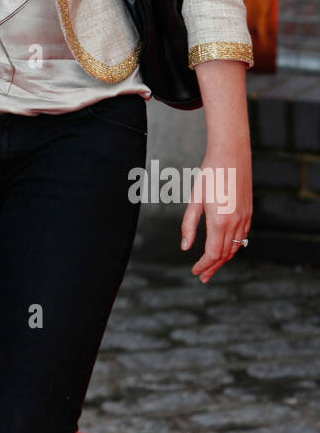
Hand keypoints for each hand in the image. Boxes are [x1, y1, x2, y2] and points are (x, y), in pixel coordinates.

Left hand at [179, 142, 251, 283]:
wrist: (231, 155)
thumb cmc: (210, 174)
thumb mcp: (195, 199)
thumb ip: (189, 225)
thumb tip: (185, 247)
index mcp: (220, 221)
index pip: (213, 253)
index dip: (203, 265)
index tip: (195, 271)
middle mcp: (235, 223)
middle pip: (224, 254)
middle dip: (212, 267)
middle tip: (202, 277)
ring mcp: (245, 218)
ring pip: (235, 248)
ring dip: (223, 260)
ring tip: (212, 268)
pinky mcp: (248, 213)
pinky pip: (242, 238)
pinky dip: (233, 248)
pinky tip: (225, 250)